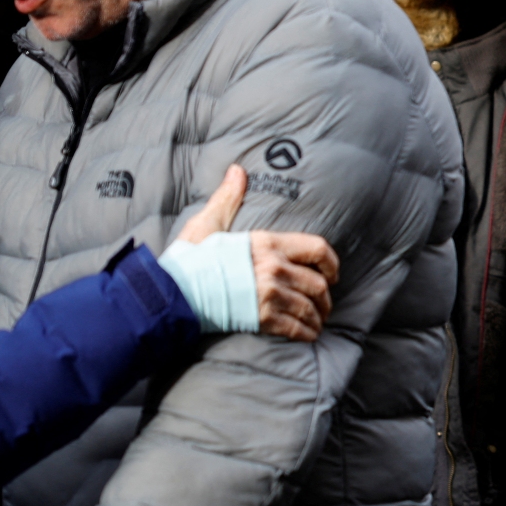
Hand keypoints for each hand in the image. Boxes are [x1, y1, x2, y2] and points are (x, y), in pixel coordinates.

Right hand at [179, 165, 340, 341]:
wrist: (172, 293)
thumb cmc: (189, 260)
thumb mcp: (208, 223)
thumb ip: (228, 198)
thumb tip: (237, 171)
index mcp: (266, 243)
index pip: (317, 248)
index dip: (331, 263)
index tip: (333, 274)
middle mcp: (273, 267)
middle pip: (318, 284)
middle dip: (325, 298)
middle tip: (324, 305)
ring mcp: (268, 294)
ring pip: (309, 308)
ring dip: (317, 318)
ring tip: (316, 322)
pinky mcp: (261, 318)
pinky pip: (296, 328)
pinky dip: (306, 333)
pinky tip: (307, 335)